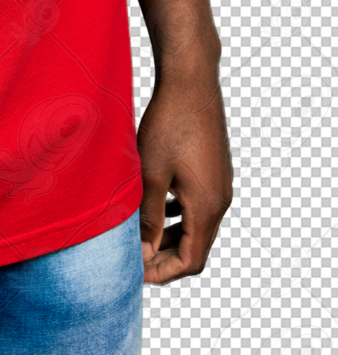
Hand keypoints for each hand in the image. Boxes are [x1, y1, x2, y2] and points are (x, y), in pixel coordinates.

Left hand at [137, 72, 232, 283]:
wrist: (191, 82)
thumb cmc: (169, 124)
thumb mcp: (151, 173)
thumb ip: (148, 216)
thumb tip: (142, 252)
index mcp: (207, 207)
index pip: (191, 261)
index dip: (163, 273)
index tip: (135, 273)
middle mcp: (220, 201)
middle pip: (196, 248)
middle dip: (165, 259)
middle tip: (134, 260)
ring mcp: (220, 185)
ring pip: (197, 226)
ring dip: (171, 237)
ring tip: (142, 237)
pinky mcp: (214, 170)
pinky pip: (199, 206)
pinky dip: (179, 216)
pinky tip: (158, 207)